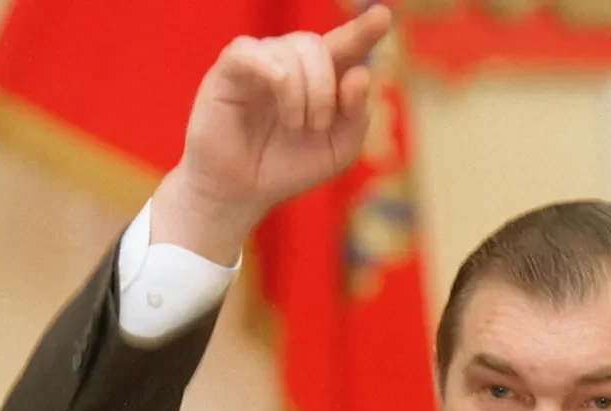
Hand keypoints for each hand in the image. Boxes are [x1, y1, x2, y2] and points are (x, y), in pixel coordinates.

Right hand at [150, 5, 392, 263]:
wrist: (242, 191)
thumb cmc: (289, 167)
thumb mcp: (338, 150)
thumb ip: (358, 116)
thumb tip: (360, 74)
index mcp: (321, 78)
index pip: (345, 44)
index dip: (363, 30)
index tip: (382, 16)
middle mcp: (291, 64)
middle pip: (318, 46)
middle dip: (326, 88)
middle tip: (318, 126)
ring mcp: (260, 64)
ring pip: (290, 49)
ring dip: (301, 92)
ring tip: (294, 126)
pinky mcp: (228, 71)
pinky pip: (248, 51)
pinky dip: (270, 68)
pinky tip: (278, 86)